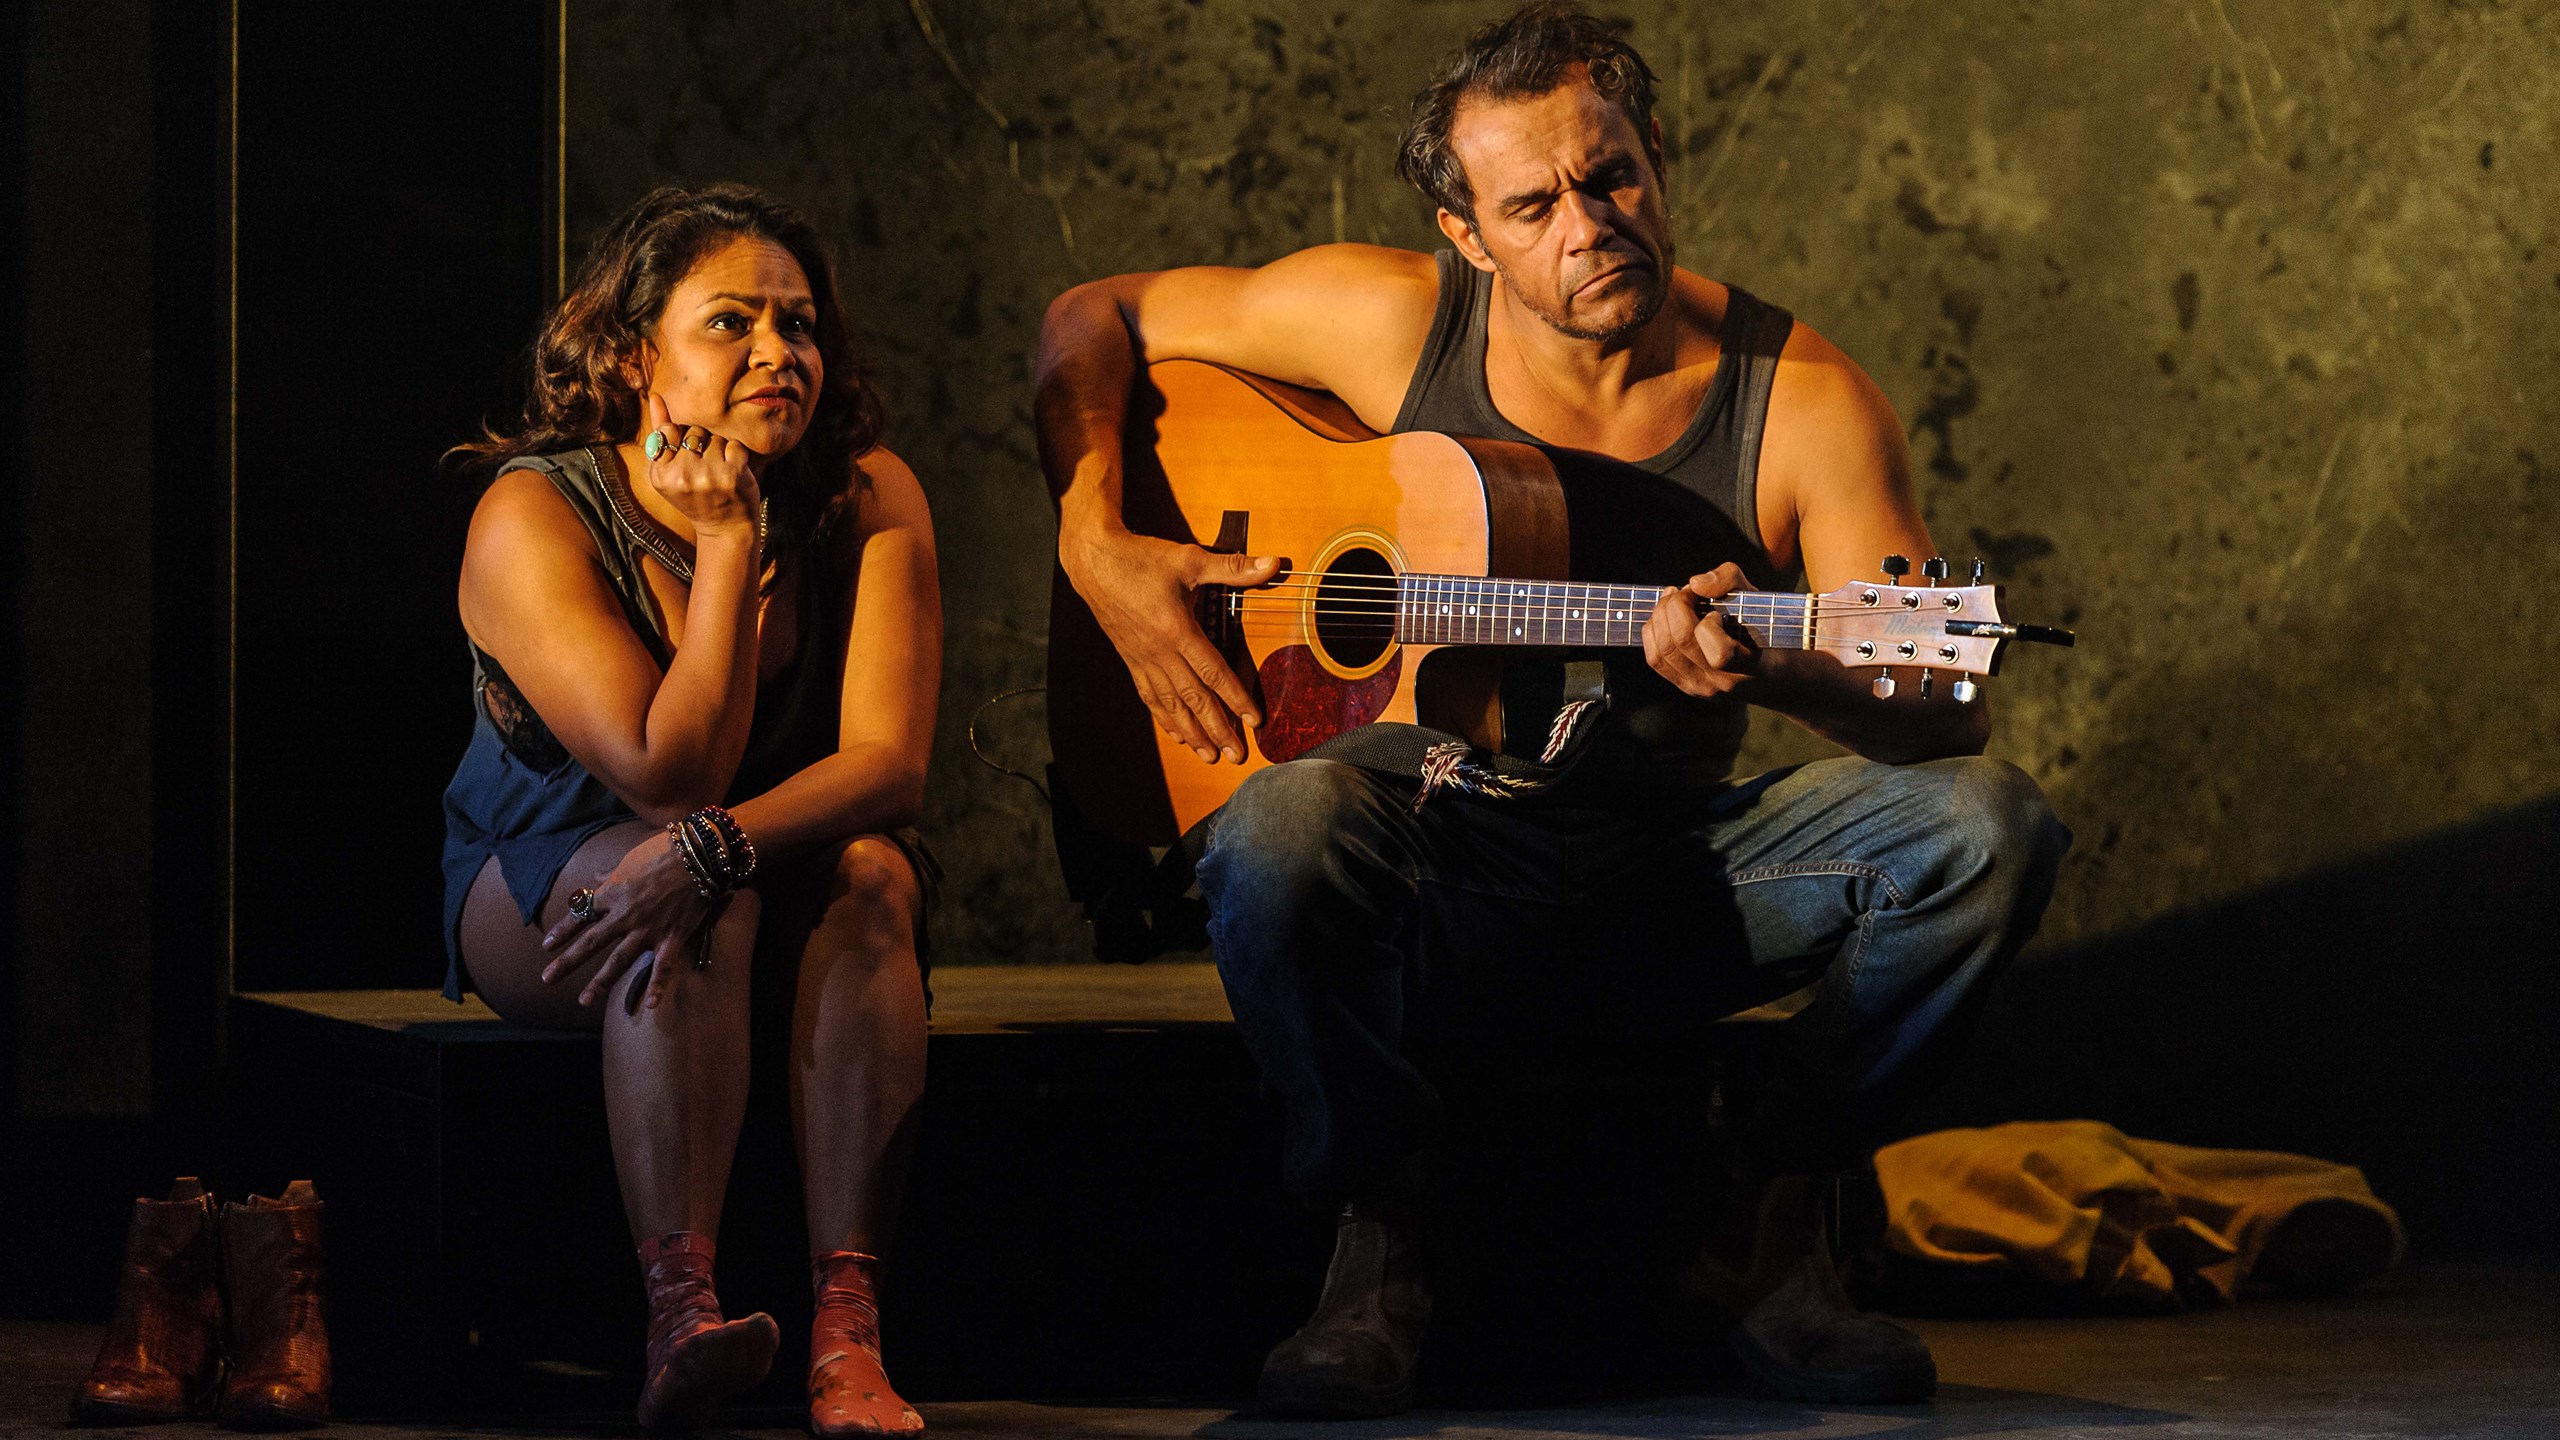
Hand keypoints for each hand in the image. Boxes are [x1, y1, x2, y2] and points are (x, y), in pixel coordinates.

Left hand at [538, 829, 714, 1009]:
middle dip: (567, 962)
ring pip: (619, 960)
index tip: (547, 946)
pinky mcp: (673, 937)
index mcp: (613, 893)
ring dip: (600, 982)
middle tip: (547, 979)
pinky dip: (657, 986)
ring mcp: (649, 929)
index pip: (581, 914)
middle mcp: (625, 914)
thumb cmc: (664, 851)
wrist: (700, 855)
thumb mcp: (631, 859)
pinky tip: (649, 1005)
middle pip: (591, 942)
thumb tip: (598, 879)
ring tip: (583, 1000)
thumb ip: (613, 875)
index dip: (563, 931)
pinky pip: (663, 966)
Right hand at [641, 392, 761, 539]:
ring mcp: (707, 476)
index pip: (669, 429)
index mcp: (660, 475)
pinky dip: (737, 455)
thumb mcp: (670, 471)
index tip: (687, 459)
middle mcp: (681, 476)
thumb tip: (654, 397)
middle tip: (705, 470)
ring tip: (718, 472)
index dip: (681, 439)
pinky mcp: (732, 476)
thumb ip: (661, 435)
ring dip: (720, 450)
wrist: (725, 528)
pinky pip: (734, 445)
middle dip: (702, 444)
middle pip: (694, 431)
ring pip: (715, 437)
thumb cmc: (696, 496)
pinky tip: (733, 472)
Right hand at [1062, 525, 1278, 763]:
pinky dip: (1164, 718)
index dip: (1236, 698)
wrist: (1094, 562)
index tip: (1253, 721)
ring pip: (1171, 704)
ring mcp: (1143, 659)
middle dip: (1217, 729)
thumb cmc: (1142, 558)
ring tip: (1209, 756)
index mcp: (1177, 629)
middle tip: (1236, 756)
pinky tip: (1176, 735)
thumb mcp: (1189, 559)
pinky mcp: (1130, 660)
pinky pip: (1149, 695)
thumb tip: (1273, 564)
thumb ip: (1233, 567)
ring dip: (1192, 732)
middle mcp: (1159, 651)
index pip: (1213, 672)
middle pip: (1194, 698)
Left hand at [1642, 562, 1759, 699]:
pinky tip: (1664, 617)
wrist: (1780, 676)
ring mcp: (1702, 688)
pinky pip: (1655, 660)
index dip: (1709, 624)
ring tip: (1672, 600)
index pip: (1720, 654)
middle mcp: (1723, 682)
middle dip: (1675, 606)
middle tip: (1683, 592)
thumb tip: (1695, 583)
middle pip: (1682, 643)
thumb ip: (1730, 580)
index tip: (1715, 610)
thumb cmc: (1770, 630)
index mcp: (1750, 665)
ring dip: (1660, 616)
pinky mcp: (1687, 686)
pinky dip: (1653, 632)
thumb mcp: (1760, 599)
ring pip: (1663, 651)